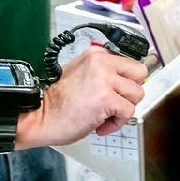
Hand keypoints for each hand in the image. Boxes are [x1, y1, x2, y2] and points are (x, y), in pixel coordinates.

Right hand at [16, 45, 148, 149]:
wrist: (39, 116)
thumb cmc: (57, 103)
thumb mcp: (82, 76)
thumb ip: (103, 74)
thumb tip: (126, 83)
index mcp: (96, 55)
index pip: (130, 63)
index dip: (125, 83)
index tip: (117, 94)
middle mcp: (102, 63)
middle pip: (140, 74)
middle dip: (130, 92)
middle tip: (114, 103)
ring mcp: (105, 79)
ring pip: (137, 94)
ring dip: (123, 110)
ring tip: (104, 115)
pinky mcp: (106, 98)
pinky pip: (128, 112)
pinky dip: (117, 123)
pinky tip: (100, 125)